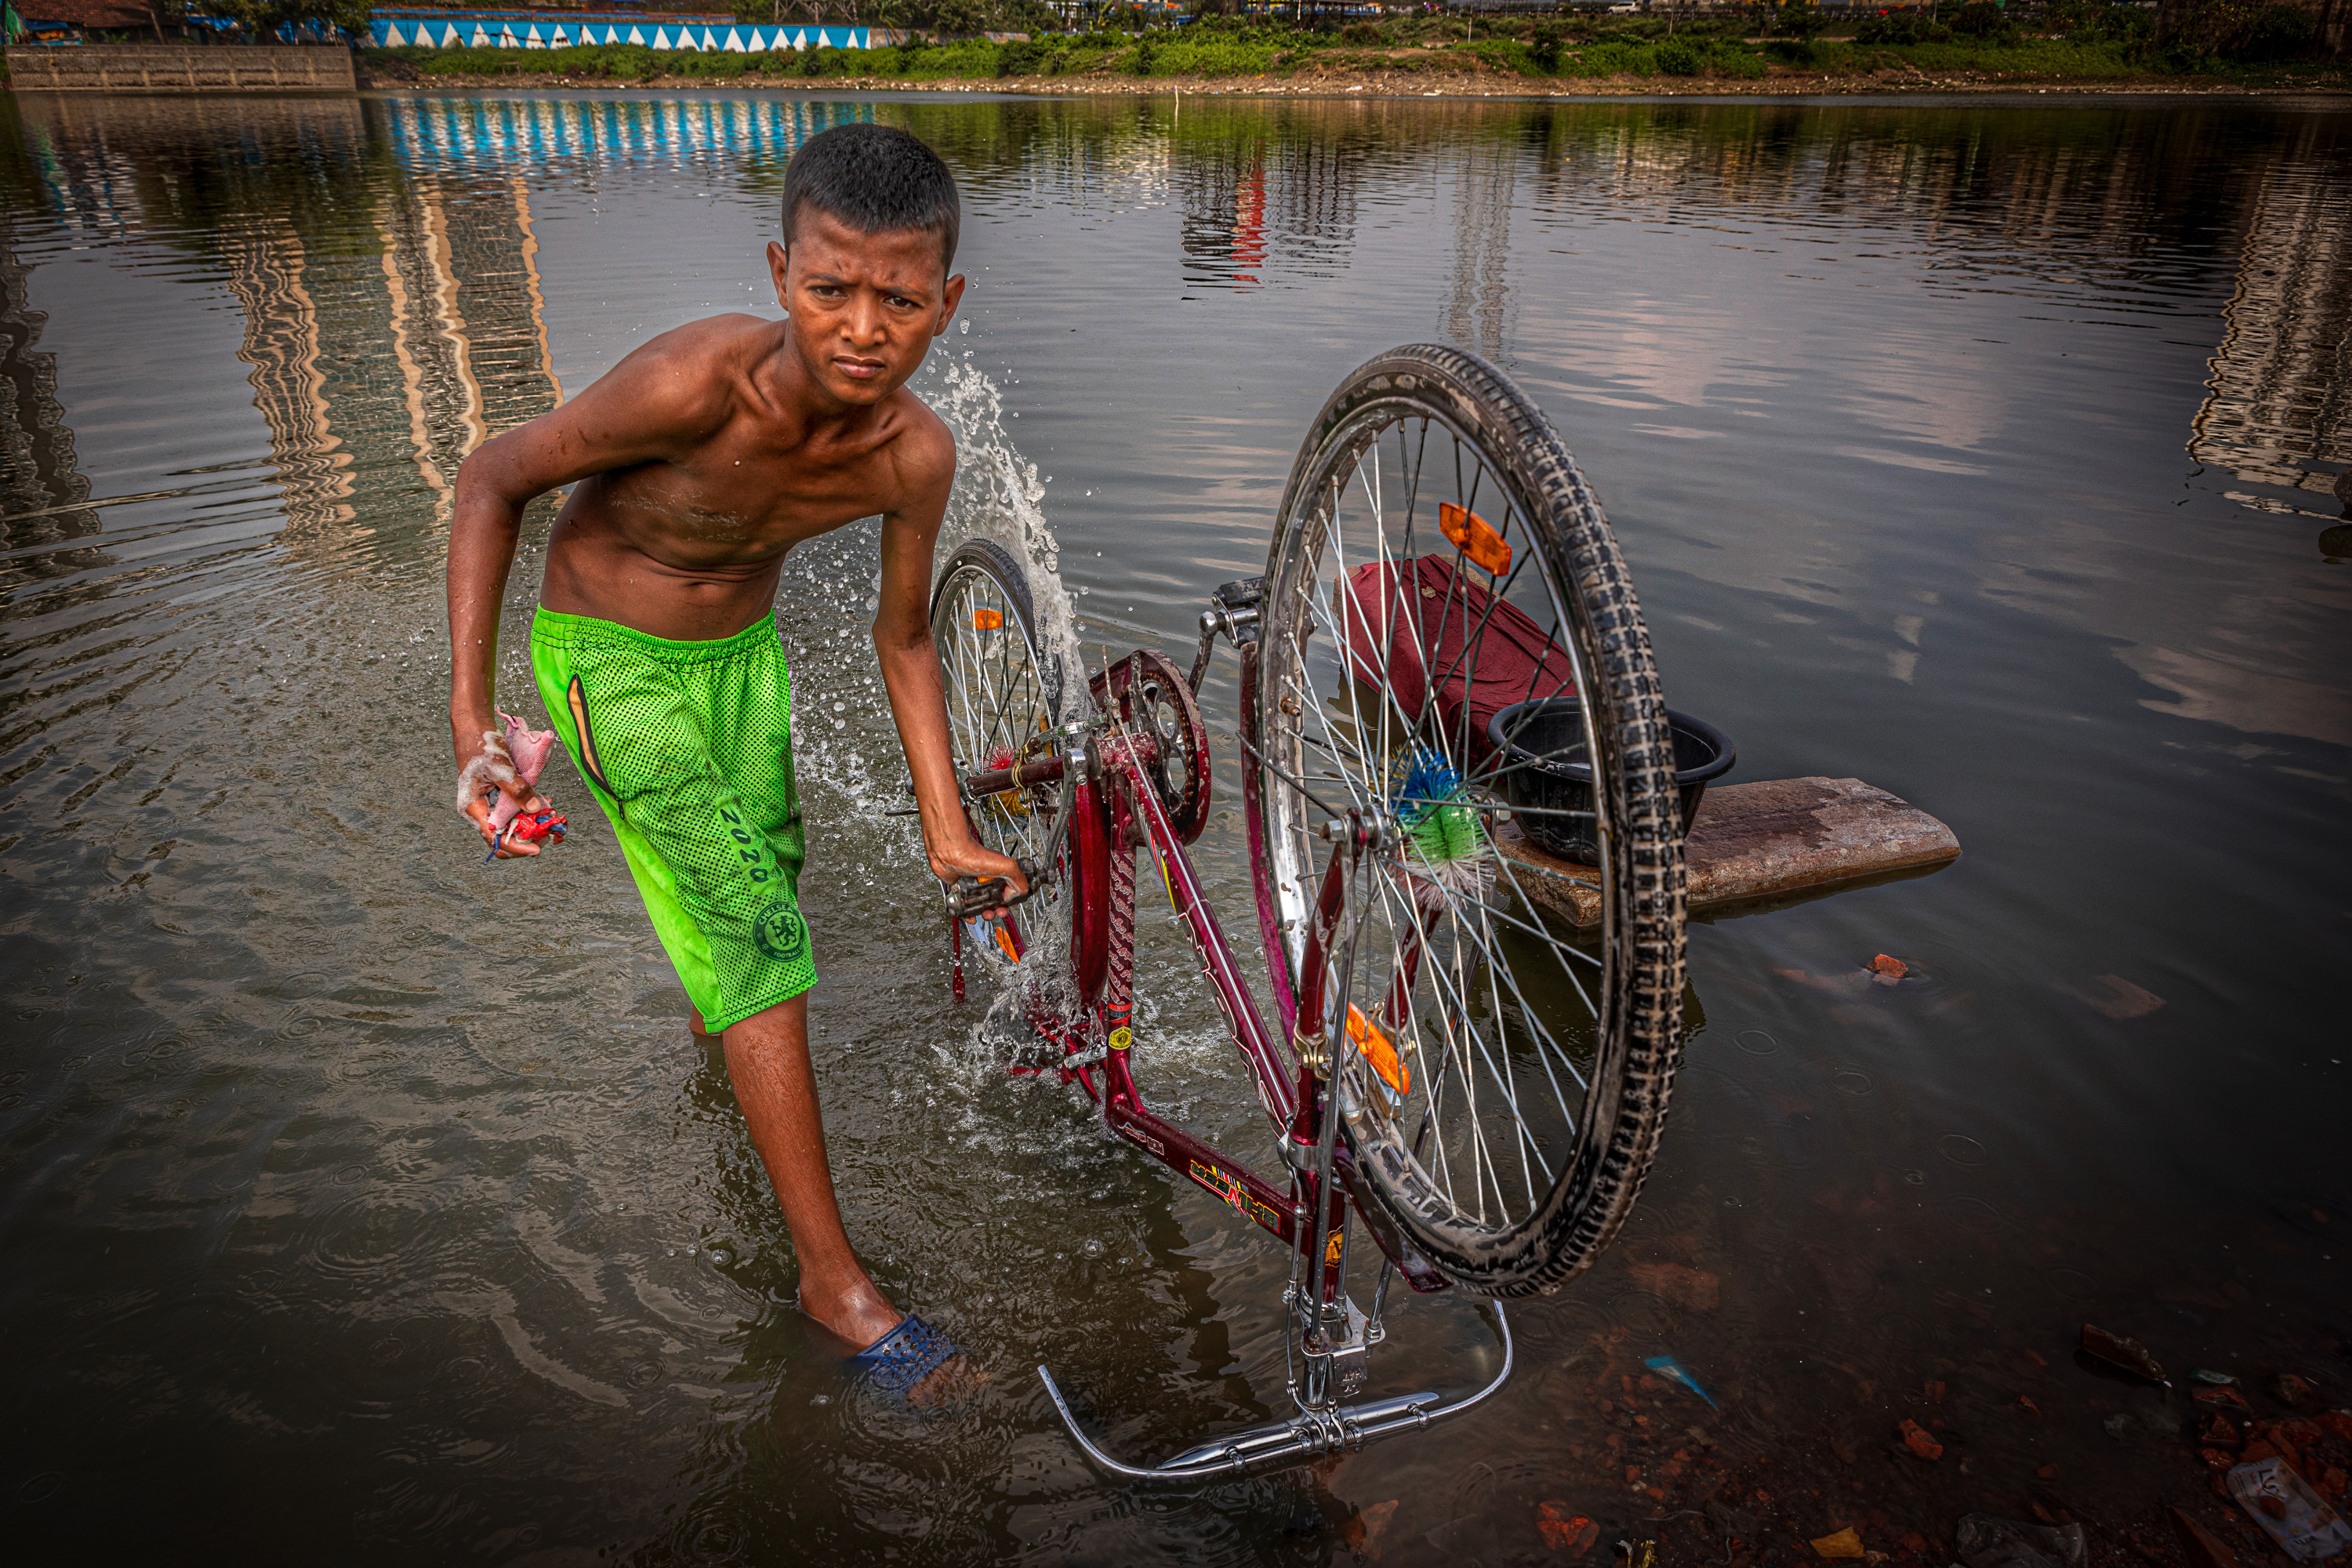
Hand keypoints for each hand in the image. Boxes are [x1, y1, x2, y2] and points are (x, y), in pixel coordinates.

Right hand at [455, 723, 549, 857]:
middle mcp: (479, 809)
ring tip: (548, 818)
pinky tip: (543, 803)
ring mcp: (487, 803)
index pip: (494, 837)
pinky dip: (528, 809)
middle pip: (502, 834)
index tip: (537, 848)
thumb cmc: (481, 747)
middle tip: (547, 833)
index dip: (516, 846)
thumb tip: (535, 809)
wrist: (474, 729)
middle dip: (525, 837)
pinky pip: (513, 809)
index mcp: (472, 807)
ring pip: (509, 823)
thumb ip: (517, 789)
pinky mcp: (496, 796)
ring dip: (529, 823)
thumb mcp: (501, 768)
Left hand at [930, 836, 1025, 918]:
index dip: (1012, 899)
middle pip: (997, 899)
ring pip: (982, 904)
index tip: (1012, 904)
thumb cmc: (974, 854)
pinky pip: (966, 906)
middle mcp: (987, 878)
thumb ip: (1018, 879)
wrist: (950, 853)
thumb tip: (1014, 895)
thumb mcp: (1005, 866)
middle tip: (999, 912)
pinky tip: (971, 917)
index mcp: (1000, 872)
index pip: (1011, 888)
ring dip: (986, 913)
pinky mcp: (961, 889)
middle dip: (1000, 909)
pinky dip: (969, 914)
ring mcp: (974, 884)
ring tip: (986, 914)